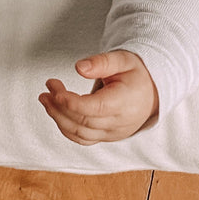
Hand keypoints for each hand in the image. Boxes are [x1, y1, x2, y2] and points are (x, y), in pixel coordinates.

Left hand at [39, 49, 159, 144]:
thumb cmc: (136, 74)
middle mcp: (119, 123)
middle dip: (59, 106)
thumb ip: (102, 62)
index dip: (70, 102)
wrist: (152, 93)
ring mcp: (113, 133)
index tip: (54, 89)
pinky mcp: (107, 137)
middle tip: (47, 88)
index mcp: (125, 102)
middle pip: (82, 122)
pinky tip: (56, 112)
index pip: (93, 108)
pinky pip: (83, 139)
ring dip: (58, 118)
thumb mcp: (124, 59)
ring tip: (46, 99)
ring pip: (80, 134)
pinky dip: (66, 128)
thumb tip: (78, 67)